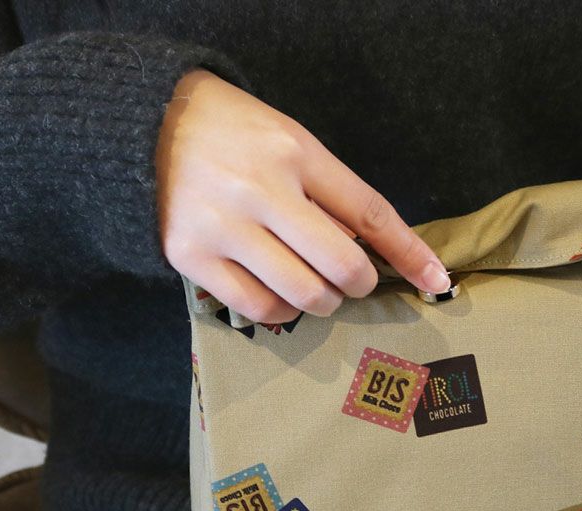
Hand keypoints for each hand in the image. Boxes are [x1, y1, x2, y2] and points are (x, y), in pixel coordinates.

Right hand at [155, 69, 450, 322]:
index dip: (408, 252)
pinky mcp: (191, 258)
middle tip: (350, 279)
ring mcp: (223, 227)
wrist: (143, 126)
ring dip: (323, 300)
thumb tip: (377, 251)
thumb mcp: (290, 142)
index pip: (368, 211)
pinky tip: (282, 297)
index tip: (437, 280)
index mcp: (293, 151)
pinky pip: (259, 309)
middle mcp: (260, 189)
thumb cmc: (233, 135)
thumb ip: (331, 192)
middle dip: (358, 282)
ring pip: (304, 294)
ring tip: (313, 285)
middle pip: (342, 265)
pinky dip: (283, 312)